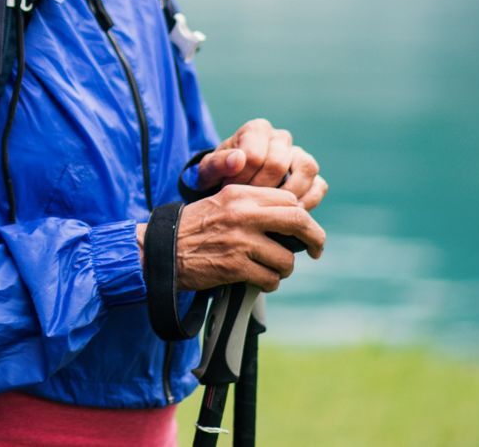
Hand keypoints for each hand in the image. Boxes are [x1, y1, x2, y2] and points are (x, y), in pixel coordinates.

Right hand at [175, 184, 325, 292]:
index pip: (288, 199)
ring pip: (286, 258)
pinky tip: (257, 281)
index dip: (302, 215)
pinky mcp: (235, 267)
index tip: (304, 229)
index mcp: (240, 194)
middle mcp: (243, 214)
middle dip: (314, 238)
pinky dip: (269, 283)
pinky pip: (270, 279)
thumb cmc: (194, 228)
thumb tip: (291, 217)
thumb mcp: (221, 203)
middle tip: (317, 250)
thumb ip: (253, 206)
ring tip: (271, 270)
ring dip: (283, 269)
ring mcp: (240, 241)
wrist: (161, 250)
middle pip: (297, 221)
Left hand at [194, 118, 325, 209]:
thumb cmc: (220, 175)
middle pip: (279, 163)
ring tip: (269, 210)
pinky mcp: (311, 176)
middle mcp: (281, 138)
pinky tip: (287, 214)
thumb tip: (238, 159)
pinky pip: (319, 186)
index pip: (255, 155)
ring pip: (306, 169)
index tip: (230, 192)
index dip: (242, 178)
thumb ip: (217, 164)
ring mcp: (299, 155)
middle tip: (248, 204)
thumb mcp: (209, 171)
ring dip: (287, 195)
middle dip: (261, 189)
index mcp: (256, 130)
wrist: (233, 187)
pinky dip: (307, 202)